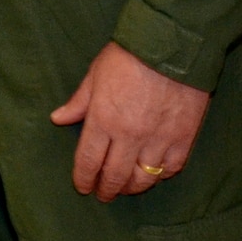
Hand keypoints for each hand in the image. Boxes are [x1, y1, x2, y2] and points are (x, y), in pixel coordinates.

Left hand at [50, 41, 209, 201]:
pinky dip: (161, 176)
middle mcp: (130, 135)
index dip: (83, 178)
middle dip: (106, 189)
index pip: (89, 160)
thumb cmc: (128, 56)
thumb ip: (78, 102)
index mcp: (104, 119)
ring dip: (132, 187)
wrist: (171, 46)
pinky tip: (153, 176)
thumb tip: (58, 119)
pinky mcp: (183, 139)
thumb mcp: (95, 75)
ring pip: (144, 178)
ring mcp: (158, 139)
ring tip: (125, 188)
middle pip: (115, 175)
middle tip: (102, 195)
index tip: (82, 187)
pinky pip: (171, 169)